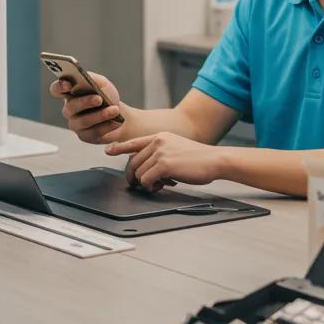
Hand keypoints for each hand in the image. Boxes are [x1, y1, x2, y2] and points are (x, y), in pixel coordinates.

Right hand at [49, 71, 126, 143]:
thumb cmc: (107, 96)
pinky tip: (116, 122)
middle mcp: (69, 109)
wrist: (119, 114)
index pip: (56, 90)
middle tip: (99, 99)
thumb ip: (93, 79)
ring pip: (83, 121)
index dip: (59, 87)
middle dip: (85, 102)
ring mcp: (76, 124)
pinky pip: (94, 132)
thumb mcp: (102, 83)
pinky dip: (107, 126)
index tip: (68, 85)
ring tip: (114, 110)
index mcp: (70, 93)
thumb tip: (85, 78)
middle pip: (70, 107)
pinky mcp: (85, 136)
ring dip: (100, 115)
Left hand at [106, 133, 227, 191]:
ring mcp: (160, 152)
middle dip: (135, 176)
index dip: (119, 147)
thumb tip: (148, 169)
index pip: (134, 142)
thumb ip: (160, 153)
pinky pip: (146, 179)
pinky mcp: (164, 164)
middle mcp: (157, 142)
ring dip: (146, 183)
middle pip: (133, 162)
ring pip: (139, 172)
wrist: (215, 160)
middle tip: (143, 185)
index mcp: (160, 137)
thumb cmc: (199, 159)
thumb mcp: (177, 148)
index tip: (108, 151)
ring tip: (160, 185)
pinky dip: (151, 186)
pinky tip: (161, 186)